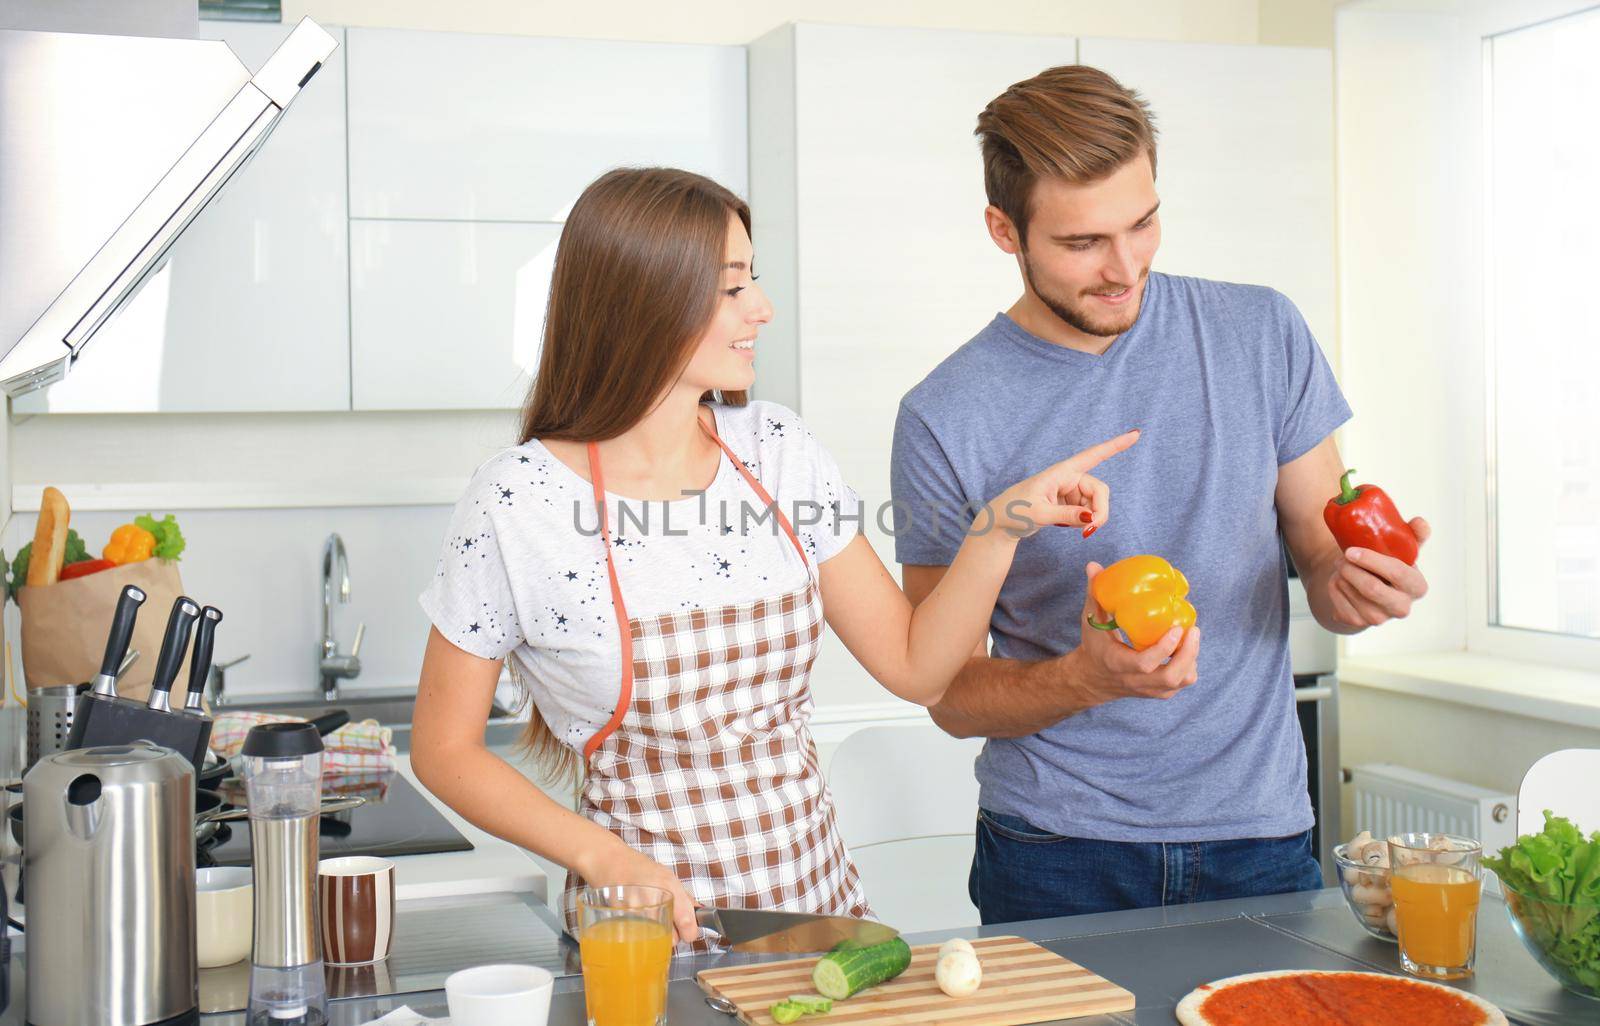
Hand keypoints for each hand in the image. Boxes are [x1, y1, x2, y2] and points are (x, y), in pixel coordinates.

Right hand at [577, 837, 699, 942]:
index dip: (690, 933)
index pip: (687, 924)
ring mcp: (636, 910)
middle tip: (663, 923)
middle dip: (670, 935)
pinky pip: (637, 936)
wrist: (609, 861)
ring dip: (653, 936)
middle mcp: (654, 899)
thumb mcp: (667, 877)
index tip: (687, 933)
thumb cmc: (638, 868)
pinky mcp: (621, 919)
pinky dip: (637, 933)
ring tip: (647, 921)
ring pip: (654, 940)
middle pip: (671, 939)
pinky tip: (635, 921)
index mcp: (670, 888)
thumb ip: (685, 898)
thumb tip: (699, 913)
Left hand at [989, 430, 1140, 538]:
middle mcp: (1069, 478)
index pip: (1094, 455)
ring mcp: (1070, 491)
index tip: (1136, 433)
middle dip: (1101, 511)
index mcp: (1062, 472)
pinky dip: (1084, 522)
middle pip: (1100, 491)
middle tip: (1089, 530)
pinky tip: (1069, 526)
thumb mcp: (1039, 514)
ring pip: (1096, 504)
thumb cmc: (1014, 511)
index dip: (1116, 445)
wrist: (1001, 523)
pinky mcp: (1069, 503)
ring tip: (1070, 527)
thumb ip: (1066, 515)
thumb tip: (1091, 517)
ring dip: (1090, 519)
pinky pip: (1088, 512)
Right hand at [1067, 561, 1200, 702]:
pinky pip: (1182, 682)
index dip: (1164, 648)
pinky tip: (1186, 646)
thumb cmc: (1093, 645)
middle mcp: (1135, 681)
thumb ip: (1094, 594)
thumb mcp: (1090, 621)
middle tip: (1193, 629)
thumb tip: (1094, 566)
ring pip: (1180, 681)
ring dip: (1191, 659)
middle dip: (1188, 654)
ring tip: (1191, 635)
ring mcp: (1149, 689)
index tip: (1176, 627)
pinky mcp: (1159, 692)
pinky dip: (1189, 665)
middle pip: (1170, 677)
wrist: (1092, 679)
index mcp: (1117, 664)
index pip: (1144, 663)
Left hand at [1324, 517, 1430, 628]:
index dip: (1372, 561)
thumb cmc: (1389, 565)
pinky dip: (1333, 587)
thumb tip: (1420, 522)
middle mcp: (1402, 607)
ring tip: (1342, 566)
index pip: (1397, 574)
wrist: (1369, 589)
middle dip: (1351, 570)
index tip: (1351, 551)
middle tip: (1341, 558)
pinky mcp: (1358, 623)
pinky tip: (1338, 580)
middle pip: (1372, 589)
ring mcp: (1380, 618)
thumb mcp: (1404, 550)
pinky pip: (1338, 603)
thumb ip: (1415, 534)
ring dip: (1340, 575)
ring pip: (1352, 593)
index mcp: (1417, 587)